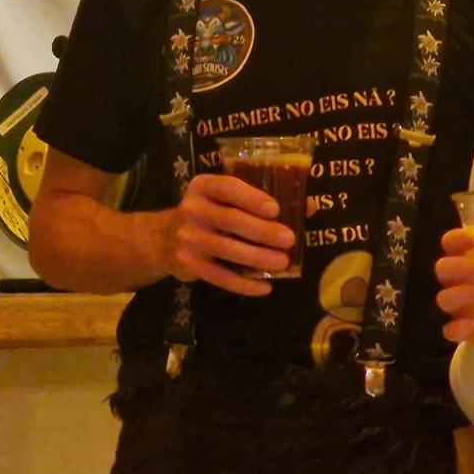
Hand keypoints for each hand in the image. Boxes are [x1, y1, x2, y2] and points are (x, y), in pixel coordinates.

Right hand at [150, 174, 293, 296]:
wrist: (164, 239)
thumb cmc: (209, 214)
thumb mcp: (225, 199)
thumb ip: (261, 200)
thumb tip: (310, 207)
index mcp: (203, 186)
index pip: (227, 188)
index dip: (251, 198)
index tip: (275, 209)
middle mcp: (192, 209)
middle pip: (229, 220)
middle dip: (262, 231)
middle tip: (289, 239)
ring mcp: (188, 238)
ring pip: (226, 249)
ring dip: (257, 257)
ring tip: (282, 262)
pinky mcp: (188, 264)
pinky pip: (219, 276)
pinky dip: (243, 284)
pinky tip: (264, 287)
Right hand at [435, 227, 473, 361]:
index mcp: (467, 258)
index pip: (450, 242)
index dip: (457, 238)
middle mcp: (456, 280)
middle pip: (442, 268)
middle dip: (460, 266)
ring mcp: (457, 306)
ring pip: (443, 298)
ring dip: (460, 293)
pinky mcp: (460, 329)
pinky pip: (449, 330)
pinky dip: (458, 327)